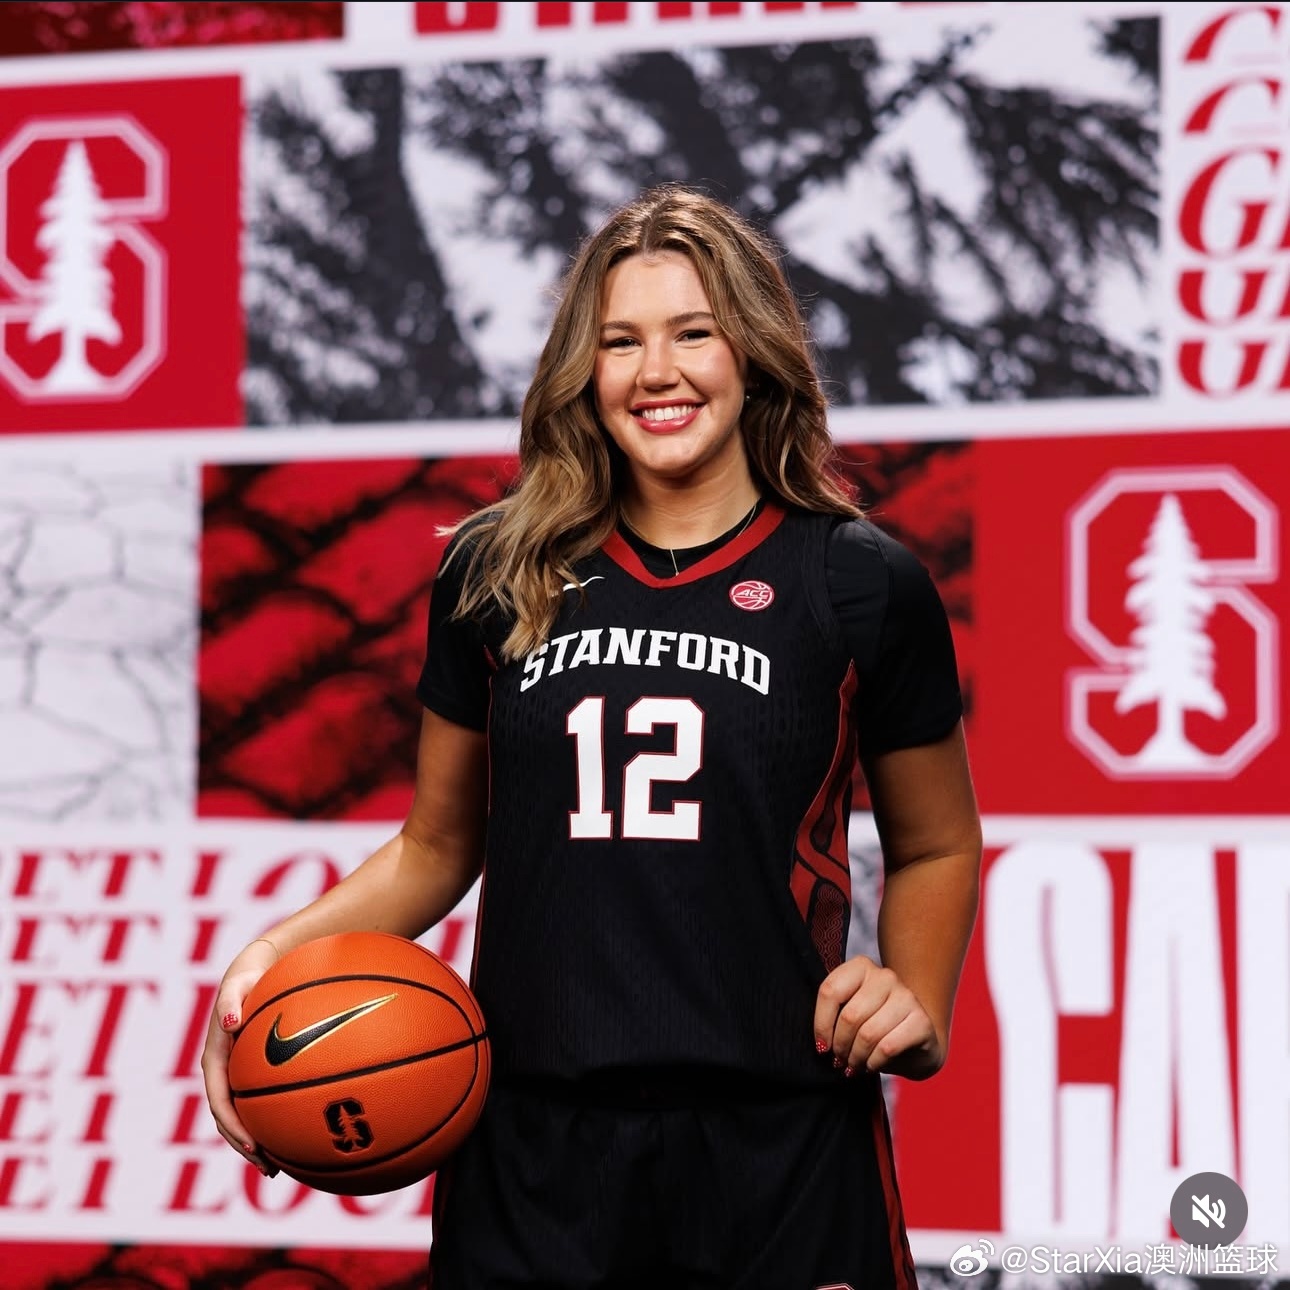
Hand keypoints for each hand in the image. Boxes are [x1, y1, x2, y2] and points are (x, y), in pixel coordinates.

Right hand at [201, 938, 281, 1176]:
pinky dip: (274, 1120)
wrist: (257, 971)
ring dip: (259, 1141)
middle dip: (246, 1146)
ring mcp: (239, 1075)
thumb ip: (232, 1000)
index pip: (219, 1102)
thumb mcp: (239, 984)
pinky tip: (298, 1132)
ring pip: (245, 1116)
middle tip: (269, 1167)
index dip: (234, 1127)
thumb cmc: (249, 977)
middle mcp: (225, 1074)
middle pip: (230, 1119)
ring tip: (280, 1165)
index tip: (254, 1147)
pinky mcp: (254, 1073)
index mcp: (216, 1060)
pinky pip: (262, 1101)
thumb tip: (230, 1022)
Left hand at [814, 955, 944, 1079]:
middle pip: (849, 1016)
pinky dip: (874, 1062)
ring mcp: (906, 996)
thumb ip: (834, 1014)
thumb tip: (821, 1043)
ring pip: (868, 1033)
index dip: (821, 1024)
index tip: (822, 1046)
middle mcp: (885, 976)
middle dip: (840, 1045)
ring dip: (856, 1057)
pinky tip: (871, 1066)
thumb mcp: (851, 1012)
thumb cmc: (875, 1025)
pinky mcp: (921, 1021)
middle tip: (839, 1060)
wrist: (917, 1041)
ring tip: (853, 1066)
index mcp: (861, 967)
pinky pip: (888, 1047)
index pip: (830, 991)